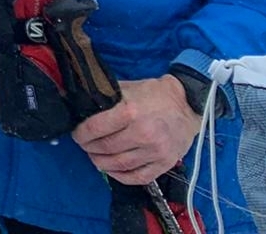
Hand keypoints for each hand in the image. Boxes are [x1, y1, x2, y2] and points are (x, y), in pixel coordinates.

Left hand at [71, 75, 199, 184]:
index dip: (81, 133)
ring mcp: (155, 151)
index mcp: (131, 111)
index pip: (95, 128)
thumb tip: (81, 106)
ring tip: (95, 156)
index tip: (77, 133)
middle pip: (104, 148)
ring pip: (118, 165)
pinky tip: (112, 168)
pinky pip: (137, 177)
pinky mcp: (165, 164)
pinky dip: (120, 176)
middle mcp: (143, 134)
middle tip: (85, 144)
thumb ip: (105, 98)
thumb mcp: (126, 88)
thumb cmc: (153, 94)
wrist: (188, 105)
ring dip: (100, 162)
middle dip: (88, 147)